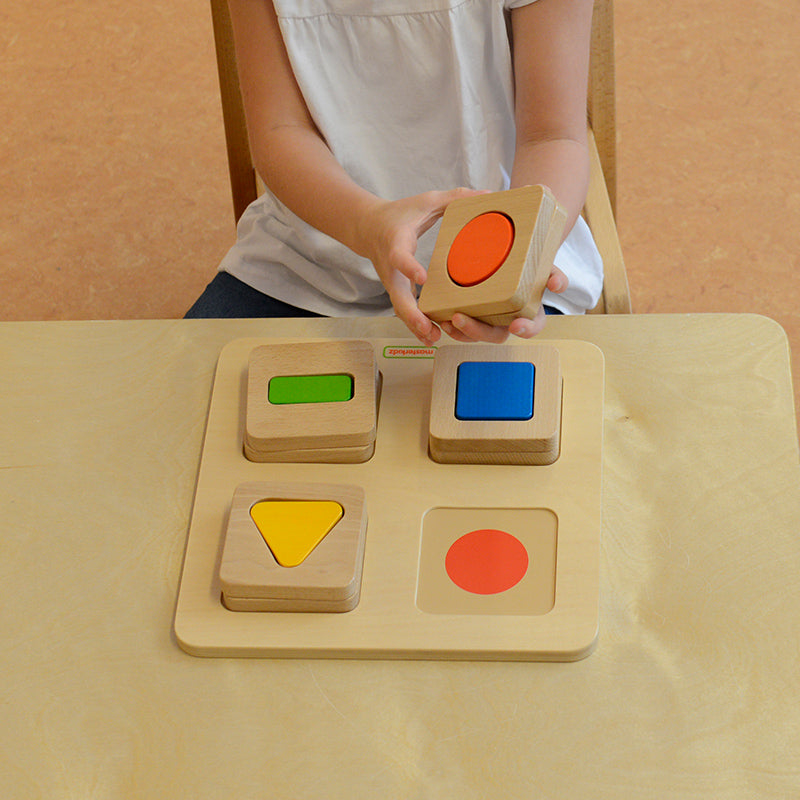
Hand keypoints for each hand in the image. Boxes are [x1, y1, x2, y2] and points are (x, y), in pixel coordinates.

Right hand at [356, 188, 486, 344]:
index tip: (422, 278)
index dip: (409, 267)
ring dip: (415, 325)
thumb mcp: (426, 200)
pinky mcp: (398, 291)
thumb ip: (456, 198)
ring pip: (401, 309)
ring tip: (433, 338)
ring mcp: (393, 283)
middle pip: (397, 295)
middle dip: (412, 313)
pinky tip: (431, 338)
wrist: (369, 228)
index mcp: (396, 243)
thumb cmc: (401, 214)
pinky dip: (416, 325)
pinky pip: (406, 311)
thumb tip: (489, 194)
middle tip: (427, 327)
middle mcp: (391, 268)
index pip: (399, 257)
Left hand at [439, 266, 568, 342]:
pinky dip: (452, 326)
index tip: (516, 325)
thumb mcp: (544, 268)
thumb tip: (558, 285)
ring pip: (475, 334)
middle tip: (461, 318)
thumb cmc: (529, 267)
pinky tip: (441, 317)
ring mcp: (490, 320)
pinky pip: (462, 328)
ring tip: (447, 319)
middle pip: (495, 335)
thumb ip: (554, 275)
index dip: (526, 330)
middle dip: (477, 330)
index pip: (532, 328)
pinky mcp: (474, 316)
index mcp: (529, 314)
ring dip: (460, 332)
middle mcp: (508, 322)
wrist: (513, 260)